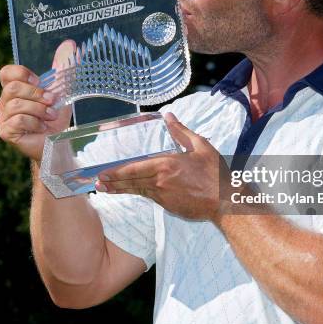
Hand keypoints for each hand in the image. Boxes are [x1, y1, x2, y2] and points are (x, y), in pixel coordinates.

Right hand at [0, 44, 73, 161]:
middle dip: (36, 93)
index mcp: (15, 89)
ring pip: (15, 105)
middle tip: (52, 101)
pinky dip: (35, 122)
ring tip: (51, 116)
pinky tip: (43, 128)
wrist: (57, 142)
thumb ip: (64, 68)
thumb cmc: (55, 117)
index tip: (39, 81)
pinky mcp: (7, 132)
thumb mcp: (62, 90)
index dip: (22, 73)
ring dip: (39, 109)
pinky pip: (17, 121)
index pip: (7, 72)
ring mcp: (3, 118)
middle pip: (12, 88)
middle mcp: (5, 102)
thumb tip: (71, 45)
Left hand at [95, 113, 231, 222]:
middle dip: (112, 182)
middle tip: (97, 183)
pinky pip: (150, 197)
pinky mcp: (169, 206)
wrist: (226, 201)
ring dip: (122, 190)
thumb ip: (181, 132)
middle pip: (131, 182)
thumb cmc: (215, 173)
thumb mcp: (201, 146)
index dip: (116, 172)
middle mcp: (160, 182)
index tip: (102, 173)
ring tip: (107, 189)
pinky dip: (139, 193)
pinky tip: (133, 192)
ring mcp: (164, 196)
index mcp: (166, 165)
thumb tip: (168, 117)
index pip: (134, 169)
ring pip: (138, 191)